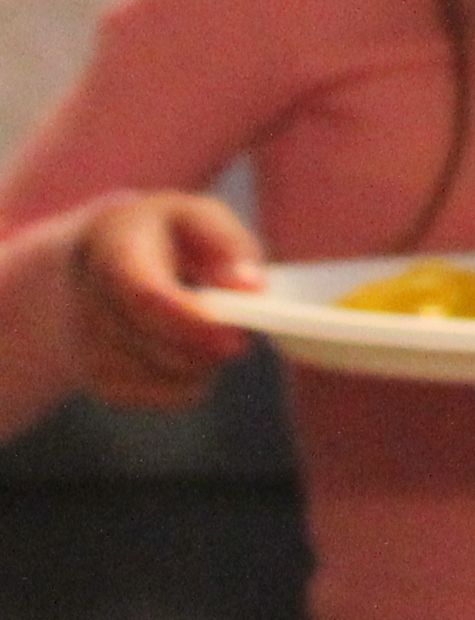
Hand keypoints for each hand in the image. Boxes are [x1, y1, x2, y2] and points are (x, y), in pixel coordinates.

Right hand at [69, 193, 264, 411]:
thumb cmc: (169, 240)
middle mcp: (82, 294)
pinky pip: (150, 397)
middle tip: (239, 339)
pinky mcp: (91, 375)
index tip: (236, 341)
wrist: (102, 263)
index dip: (191, 323)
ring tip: (212, 338)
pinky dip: (183, 386)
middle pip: (148, 344)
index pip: (143, 294)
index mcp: (112, 245)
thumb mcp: (203, 222)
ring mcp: (79, 339)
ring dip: (196, 368)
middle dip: (203, 349)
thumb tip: (249, 288)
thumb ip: (230, 250)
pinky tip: (190, 357)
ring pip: (150, 378)